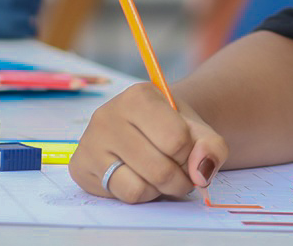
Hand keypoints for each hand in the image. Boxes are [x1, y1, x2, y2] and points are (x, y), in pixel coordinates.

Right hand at [70, 81, 228, 202]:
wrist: (144, 128)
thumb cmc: (171, 126)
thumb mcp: (198, 129)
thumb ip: (211, 147)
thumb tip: (202, 173)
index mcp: (139, 96)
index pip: (177, 140)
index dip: (191, 153)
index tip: (188, 148)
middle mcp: (108, 115)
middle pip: (160, 169)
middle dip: (180, 179)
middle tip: (181, 170)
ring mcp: (90, 142)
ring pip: (140, 187)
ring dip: (161, 189)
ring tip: (161, 173)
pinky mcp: (81, 168)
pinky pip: (123, 196)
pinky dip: (142, 194)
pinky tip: (140, 177)